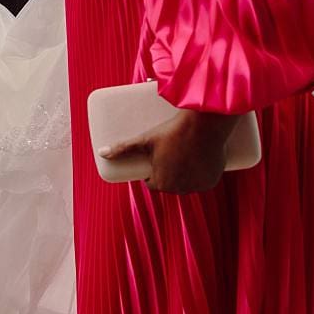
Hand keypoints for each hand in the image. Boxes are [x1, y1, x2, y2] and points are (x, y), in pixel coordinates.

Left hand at [100, 108, 240, 193]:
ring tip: (181, 158)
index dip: (151, 173)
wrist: (203, 125)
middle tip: (168, 154)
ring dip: (183, 176)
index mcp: (162, 183)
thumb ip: (123, 148)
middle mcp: (180, 189)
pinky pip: (202, 181)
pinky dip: (199, 176)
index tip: (153, 160)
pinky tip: (196, 165)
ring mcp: (197, 186)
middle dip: (167, 174)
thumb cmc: (171, 132)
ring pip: (186, 183)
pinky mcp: (212, 181)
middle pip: (169, 184)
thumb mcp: (145, 140)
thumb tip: (101, 153)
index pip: (152, 183)